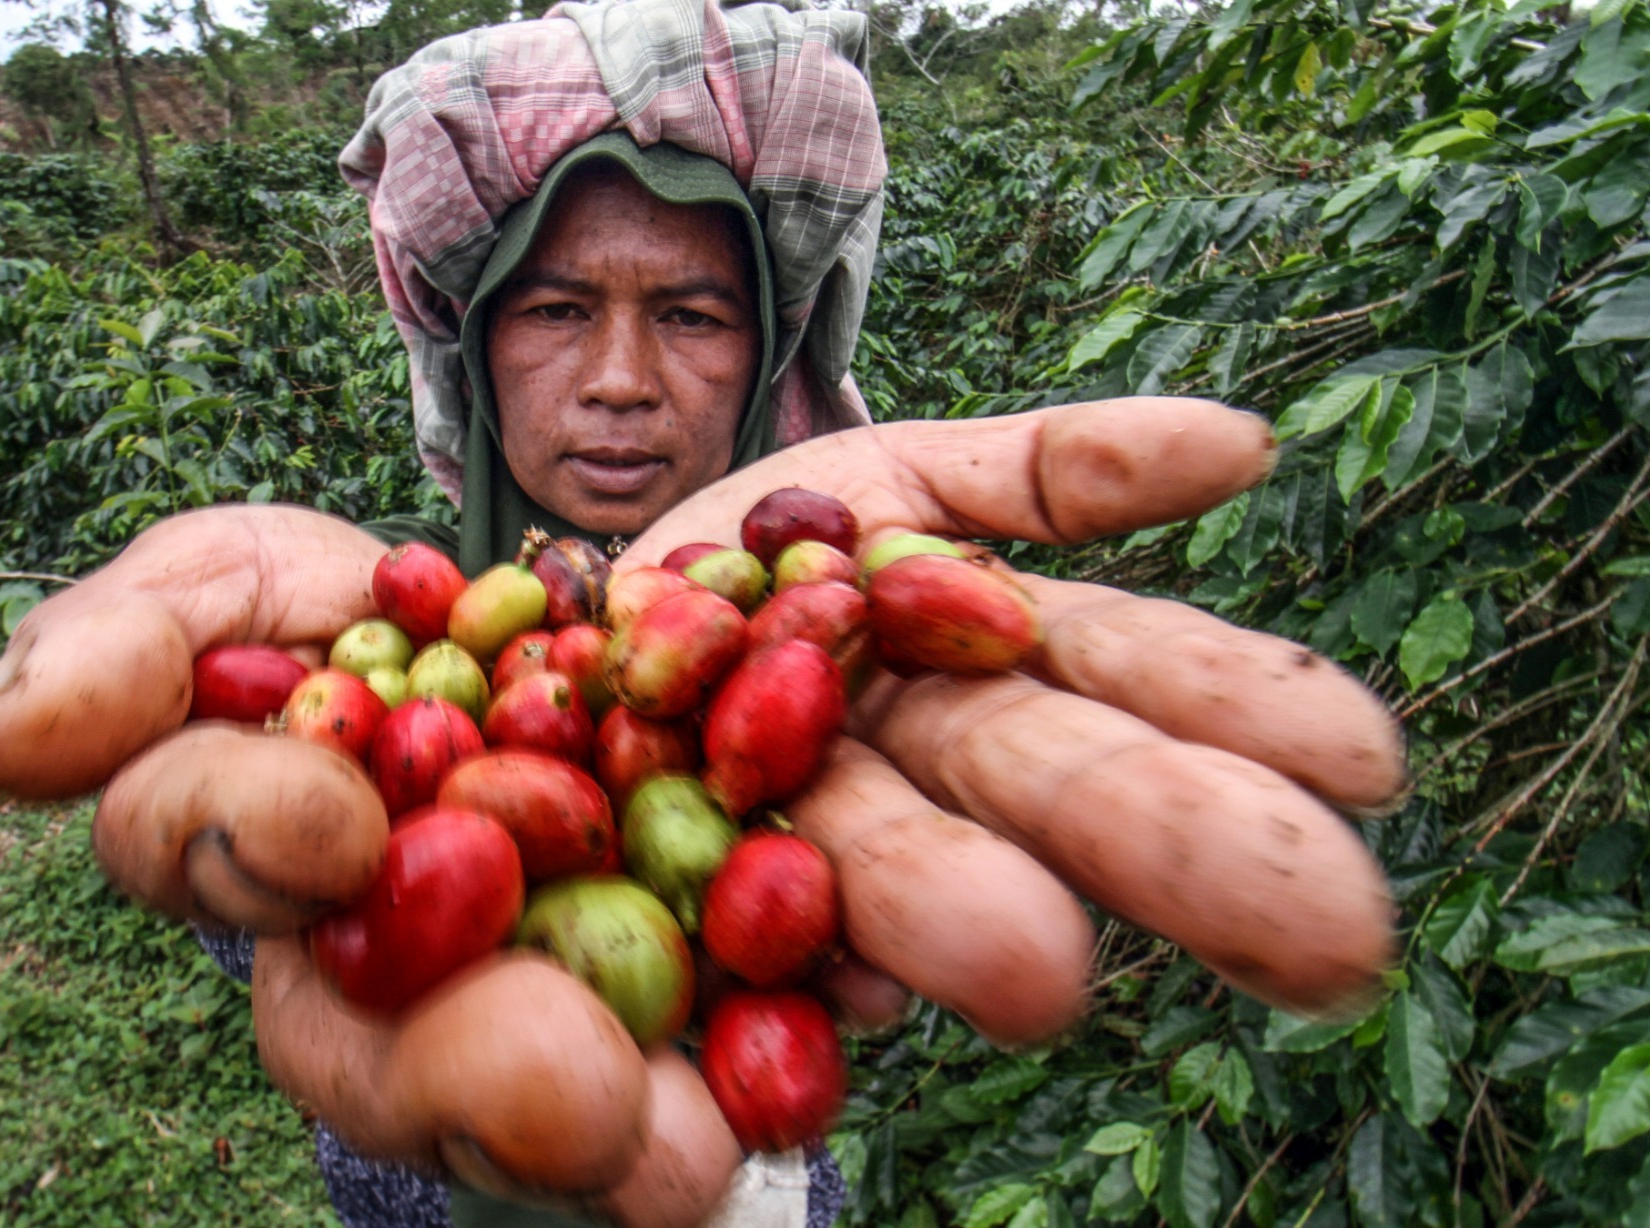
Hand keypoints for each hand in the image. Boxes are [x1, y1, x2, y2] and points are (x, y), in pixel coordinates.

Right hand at [0, 503, 745, 1220]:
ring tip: (682, 1150)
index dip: (245, 840)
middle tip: (553, 1081)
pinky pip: (710, 1071)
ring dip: (615, 1135)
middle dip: (458, 1072)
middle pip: (385, 1055)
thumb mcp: (238, 582)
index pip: (213, 862)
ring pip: (545, 1107)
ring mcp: (521, 1005)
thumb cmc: (360, 621)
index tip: (325, 818)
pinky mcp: (673, 1015)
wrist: (567, 647)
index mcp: (256, 860)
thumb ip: (128, 643)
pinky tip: (793, 1092)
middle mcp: (375, 974)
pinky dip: (753, 1084)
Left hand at [623, 396, 1402, 1027]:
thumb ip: (1049, 470)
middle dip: (1163, 846)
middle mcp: (903, 773)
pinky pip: (719, 945)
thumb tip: (1249, 445)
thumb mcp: (892, 481)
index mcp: (973, 672)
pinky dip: (777, 990)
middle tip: (1324, 924)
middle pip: (1035, 796)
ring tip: (1037, 970)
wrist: (543, 630)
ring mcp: (786, 842)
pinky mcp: (672, 907)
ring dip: (963, 918)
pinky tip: (836, 1009)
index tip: (1368, 759)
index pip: (1122, 683)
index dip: (1236, 714)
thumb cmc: (746, 555)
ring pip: (885, 873)